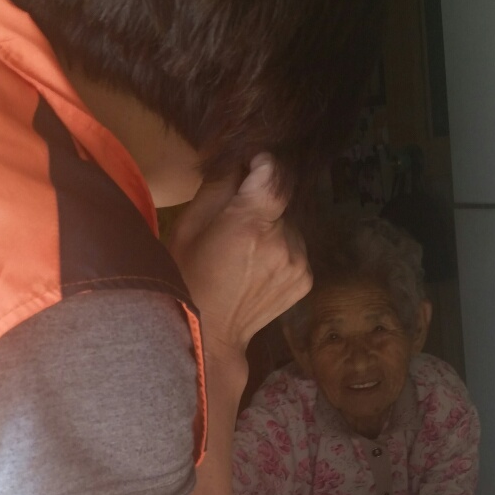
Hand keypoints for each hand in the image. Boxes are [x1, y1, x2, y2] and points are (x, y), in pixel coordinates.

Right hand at [168, 157, 310, 356]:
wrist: (209, 335)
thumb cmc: (188, 277)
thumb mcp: (189, 225)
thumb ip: (219, 186)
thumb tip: (240, 159)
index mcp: (250, 224)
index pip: (275, 174)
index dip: (263, 165)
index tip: (250, 169)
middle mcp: (283, 242)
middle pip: (280, 202)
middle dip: (260, 205)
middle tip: (234, 226)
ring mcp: (299, 262)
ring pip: (289, 226)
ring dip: (271, 229)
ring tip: (244, 254)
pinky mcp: (306, 279)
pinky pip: (295, 248)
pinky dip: (280, 251)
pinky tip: (256, 269)